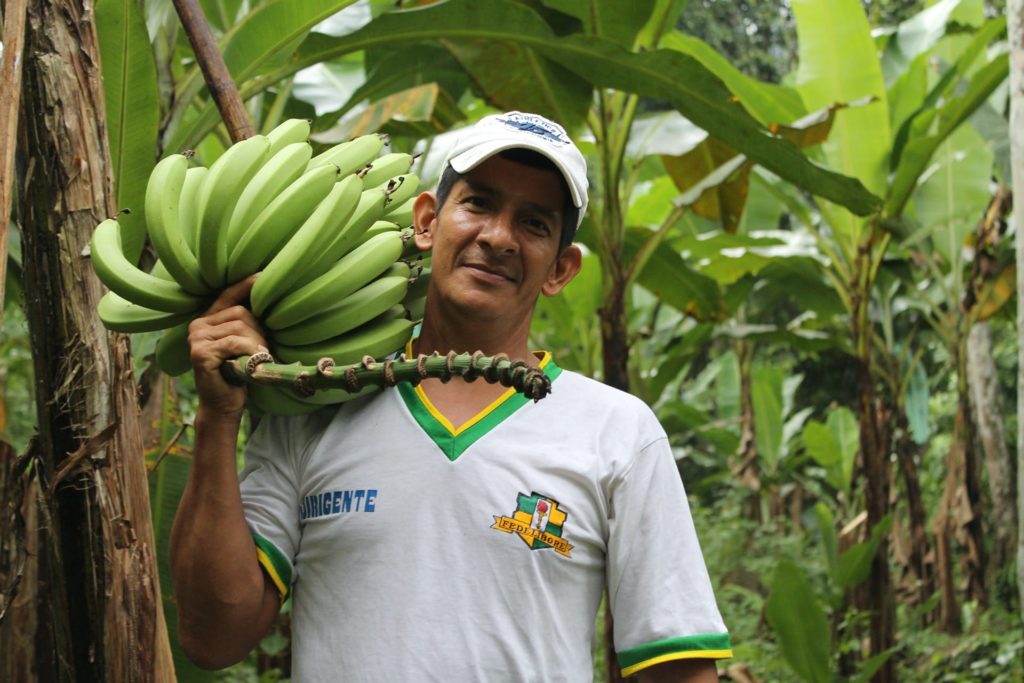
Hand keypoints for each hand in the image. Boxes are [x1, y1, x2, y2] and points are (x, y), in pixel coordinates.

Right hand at [188, 275, 266, 416]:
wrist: (224, 406)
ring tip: (254, 361)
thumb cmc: (239, 374)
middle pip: (241, 312)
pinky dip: (249, 352)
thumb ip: (248, 324)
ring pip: (241, 327)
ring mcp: (196, 339)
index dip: (246, 285)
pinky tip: (249, 364)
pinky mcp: (200, 353)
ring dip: (256, 345)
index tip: (262, 274)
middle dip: (259, 332)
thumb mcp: (245, 344)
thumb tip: (271, 298)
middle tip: (260, 353)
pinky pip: (235, 342)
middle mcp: (197, 325)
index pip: (228, 295)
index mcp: (207, 320)